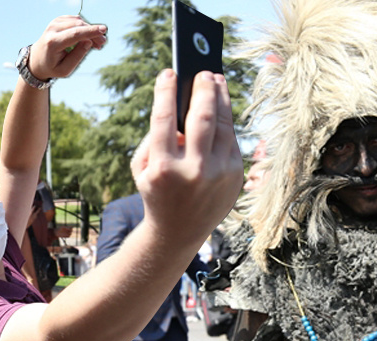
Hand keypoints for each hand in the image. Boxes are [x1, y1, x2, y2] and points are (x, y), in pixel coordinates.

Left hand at [28, 15, 107, 80]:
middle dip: (93, 33)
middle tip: (102, 43)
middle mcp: (52, 29)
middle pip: (78, 26)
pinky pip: (76, 20)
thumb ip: (77, 57)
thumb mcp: (65, 70)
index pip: (74, 34)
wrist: (37, 59)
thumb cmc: (52, 66)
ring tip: (95, 44)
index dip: (90, 31)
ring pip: (79, 22)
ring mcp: (54, 22)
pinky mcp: (58, 20)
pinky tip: (87, 38)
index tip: (103, 30)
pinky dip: (84, 28)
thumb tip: (88, 41)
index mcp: (52, 43)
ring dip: (89, 31)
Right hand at [131, 69, 243, 256]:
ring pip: (222, 123)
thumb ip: (155, 139)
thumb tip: (180, 106)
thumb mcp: (142, 169)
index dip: (166, 92)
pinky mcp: (234, 175)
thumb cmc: (157, 192)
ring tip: (216, 80)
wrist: (178, 232)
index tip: (168, 73)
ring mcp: (218, 173)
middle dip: (203, 89)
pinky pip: (231, 138)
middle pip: (202, 116)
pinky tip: (221, 105)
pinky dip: (225, 119)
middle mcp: (192, 171)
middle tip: (202, 72)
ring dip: (220, 97)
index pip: (165, 119)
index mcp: (162, 168)